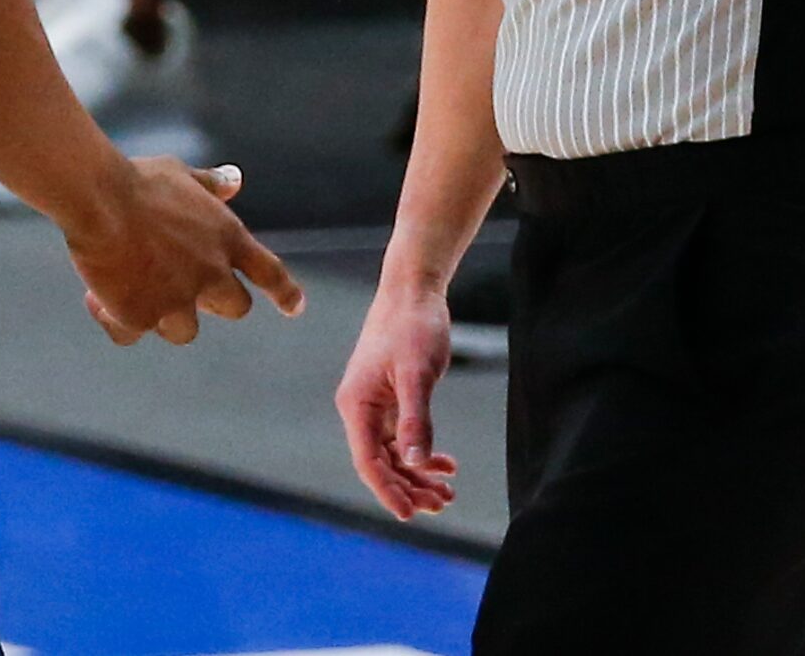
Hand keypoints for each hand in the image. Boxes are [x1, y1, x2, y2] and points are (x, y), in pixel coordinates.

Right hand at [64, 160, 305, 346]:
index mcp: (227, 238)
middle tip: (178, 285)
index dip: (283, 291)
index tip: (295, 308)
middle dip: (213, 301)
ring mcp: (178, 300)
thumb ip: (209, 185)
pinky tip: (97, 298)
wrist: (100, 200)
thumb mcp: (180, 174)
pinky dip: (116, 320)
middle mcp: (210, 274)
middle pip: (234, 307)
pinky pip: (130, 333)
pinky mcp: (141, 317)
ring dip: (162, 315)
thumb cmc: (138, 181)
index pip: (269, 271)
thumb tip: (235, 179)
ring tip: (128, 288)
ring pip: (183, 330)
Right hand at [336, 281, 459, 518]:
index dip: (389, 491)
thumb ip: (415, 420)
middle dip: (409, 488)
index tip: (412, 515)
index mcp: (356, 404)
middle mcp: (359, 409)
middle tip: (443, 504)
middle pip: (381, 463)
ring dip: (417, 475)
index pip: (368, 462)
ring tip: (447, 492)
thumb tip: (414, 462)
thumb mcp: (417, 374)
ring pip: (393, 454)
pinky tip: (445, 464)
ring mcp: (374, 404)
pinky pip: (402, 437)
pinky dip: (422, 453)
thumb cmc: (413, 326)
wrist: (414, 290)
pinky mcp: (389, 398)